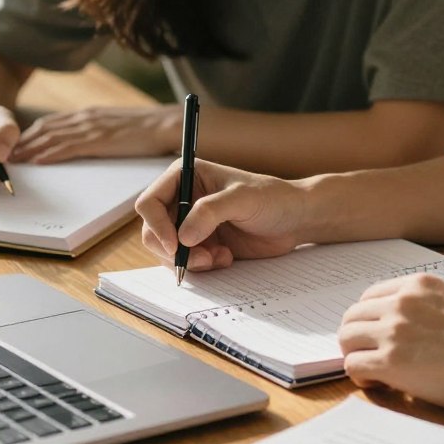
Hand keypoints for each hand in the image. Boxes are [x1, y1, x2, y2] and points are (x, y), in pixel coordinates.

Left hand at [9, 105, 178, 163]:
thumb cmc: (145, 128)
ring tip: (13, 160)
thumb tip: (87, 140)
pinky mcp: (97, 140)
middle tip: (5, 153)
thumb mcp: (115, 125)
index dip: (30, 133)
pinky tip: (37, 161)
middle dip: (22, 142)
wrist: (164, 124)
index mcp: (88, 114)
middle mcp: (84, 117)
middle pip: (44, 129)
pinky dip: (48, 154)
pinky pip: (67, 148)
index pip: (51, 122)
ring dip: (29, 150)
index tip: (16, 143)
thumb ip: (98, 129)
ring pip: (50, 138)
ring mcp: (90, 128)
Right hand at [135, 159, 311, 270]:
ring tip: (219, 257)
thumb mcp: (242, 198)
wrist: (294, 220)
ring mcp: (189, 224)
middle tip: (201, 259)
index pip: (150, 202)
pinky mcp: (200, 244)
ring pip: (167, 251)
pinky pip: (185, 262)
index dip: (156, 226)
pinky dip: (201, 266)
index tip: (176, 246)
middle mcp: (181, 199)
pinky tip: (225, 258)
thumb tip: (182, 236)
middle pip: (152, 231)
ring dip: (189, 261)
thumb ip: (210, 212)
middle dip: (173, 250)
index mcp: (184, 176)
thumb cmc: (272, 198)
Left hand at [338, 273, 443, 412]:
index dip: (370, 319)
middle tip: (372, 356)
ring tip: (376, 371)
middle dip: (357, 337)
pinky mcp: (390, 361)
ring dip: (356, 354)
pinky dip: (360, 375)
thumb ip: (425, 308)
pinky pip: (352, 364)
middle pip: (352, 315)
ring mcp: (393, 330)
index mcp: (417, 284)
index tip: (378, 336)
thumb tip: (405, 329)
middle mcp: (400, 301)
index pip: (370, 296)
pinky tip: (380, 383)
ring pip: (346, 338)